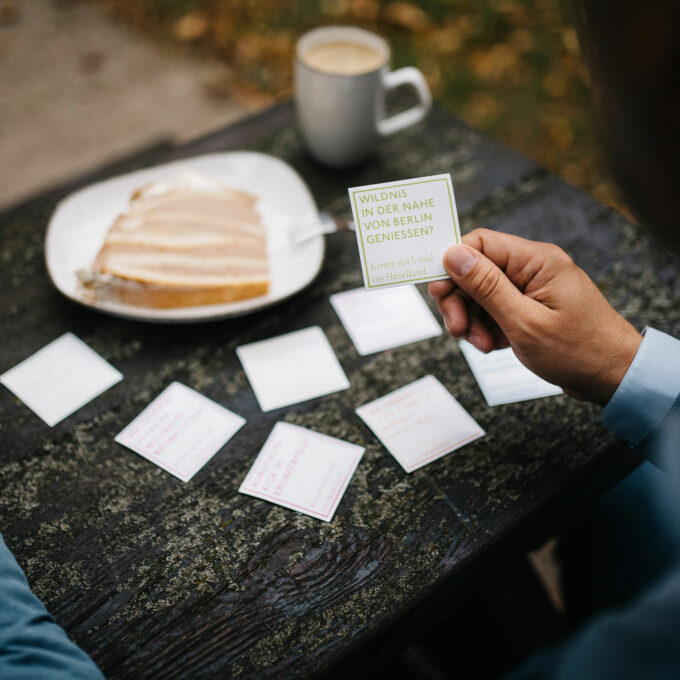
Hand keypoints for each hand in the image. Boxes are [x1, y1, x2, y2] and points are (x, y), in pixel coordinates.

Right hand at [428, 229, 641, 404]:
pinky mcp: (530, 307)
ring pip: (482, 293)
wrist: (613, 378)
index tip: (439, 294)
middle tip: (457, 330)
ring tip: (482, 345)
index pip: (479, 243)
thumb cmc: (578, 351)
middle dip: (461, 301)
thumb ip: (486, 286)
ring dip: (473, 319)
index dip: (453, 266)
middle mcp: (533, 269)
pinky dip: (487, 327)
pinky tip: (494, 345)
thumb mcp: (523, 321)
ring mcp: (532, 288)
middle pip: (476, 270)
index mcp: (536, 261)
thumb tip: (453, 254)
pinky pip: (495, 309)